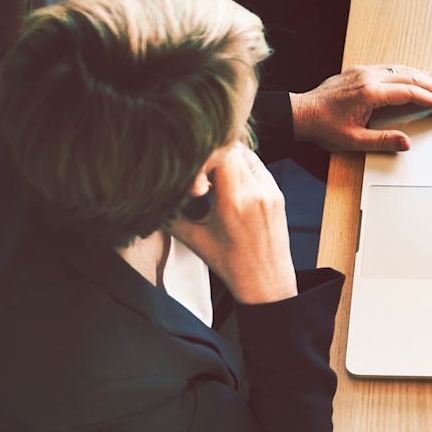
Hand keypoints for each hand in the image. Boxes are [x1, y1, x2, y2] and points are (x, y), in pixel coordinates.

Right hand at [169, 144, 297, 304]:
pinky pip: (259, 168)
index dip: (203, 156)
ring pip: (247, 156)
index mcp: (235, 202)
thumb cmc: (229, 264)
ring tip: (212, 179)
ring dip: (228, 159)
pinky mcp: (278, 193)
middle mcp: (257, 192)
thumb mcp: (194, 239)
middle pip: (234, 150)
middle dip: (213, 156)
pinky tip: (229, 184)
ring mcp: (271, 191)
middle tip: (200, 175)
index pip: (221, 154)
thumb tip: (153, 197)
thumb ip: (172, 214)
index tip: (192, 175)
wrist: (266, 281)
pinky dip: (242, 168)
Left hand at [290, 65, 431, 152]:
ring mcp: (364, 71)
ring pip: (403, 70)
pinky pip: (391, 68)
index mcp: (370, 93)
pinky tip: (416, 77)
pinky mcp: (359, 71)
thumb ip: (382, 141)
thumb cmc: (323, 128)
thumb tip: (407, 142)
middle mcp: (369, 77)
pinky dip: (409, 73)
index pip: (410, 93)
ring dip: (425, 77)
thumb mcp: (353, 141)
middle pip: (413, 77)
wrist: (299, 114)